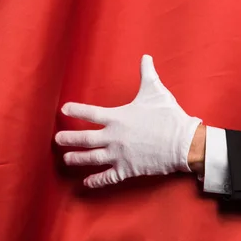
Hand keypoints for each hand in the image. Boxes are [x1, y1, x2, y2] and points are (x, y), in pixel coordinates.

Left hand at [55, 55, 202, 187]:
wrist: (183, 142)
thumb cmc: (169, 116)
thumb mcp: (156, 91)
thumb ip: (147, 74)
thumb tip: (146, 57)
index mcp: (118, 117)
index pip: (90, 113)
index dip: (76, 110)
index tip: (64, 110)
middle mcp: (114, 137)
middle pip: (85, 139)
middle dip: (69, 139)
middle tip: (56, 140)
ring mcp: (119, 155)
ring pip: (92, 158)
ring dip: (77, 159)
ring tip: (66, 159)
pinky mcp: (127, 169)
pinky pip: (107, 177)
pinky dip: (96, 181)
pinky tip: (86, 183)